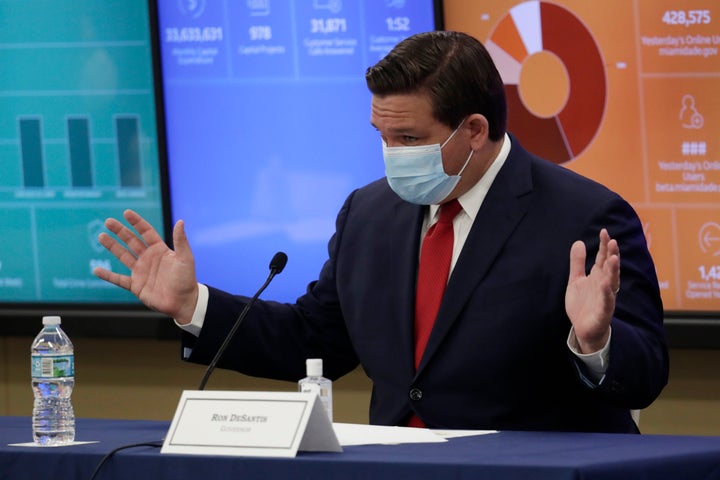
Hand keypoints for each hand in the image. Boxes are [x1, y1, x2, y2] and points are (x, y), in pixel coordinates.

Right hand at [93, 209, 198, 324]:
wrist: (183, 302)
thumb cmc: (186, 279)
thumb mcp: (185, 258)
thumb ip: (181, 241)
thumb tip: (181, 221)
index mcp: (160, 250)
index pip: (146, 232)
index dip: (137, 222)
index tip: (126, 213)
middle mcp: (148, 258)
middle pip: (131, 241)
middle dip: (120, 231)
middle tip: (108, 221)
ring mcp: (141, 272)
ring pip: (123, 256)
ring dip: (112, 247)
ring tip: (101, 236)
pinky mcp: (136, 286)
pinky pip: (118, 279)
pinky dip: (108, 276)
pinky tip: (96, 270)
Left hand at [565, 228, 619, 352]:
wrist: (583, 329)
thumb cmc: (583, 304)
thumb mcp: (576, 280)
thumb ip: (577, 263)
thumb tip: (579, 242)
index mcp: (598, 277)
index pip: (603, 258)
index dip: (604, 246)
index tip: (605, 232)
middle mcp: (604, 285)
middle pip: (609, 268)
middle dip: (611, 255)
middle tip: (613, 241)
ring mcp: (605, 298)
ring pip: (612, 282)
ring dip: (613, 271)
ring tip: (613, 258)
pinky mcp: (603, 312)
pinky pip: (606, 301)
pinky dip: (606, 293)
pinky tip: (605, 284)